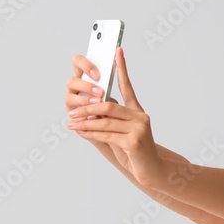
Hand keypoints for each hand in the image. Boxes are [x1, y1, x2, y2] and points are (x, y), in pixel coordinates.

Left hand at [66, 48, 165, 186]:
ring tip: (71, 123)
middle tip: (72, 111)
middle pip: (109, 106)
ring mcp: (139, 129)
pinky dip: (91, 133)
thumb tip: (89, 111)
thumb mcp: (122, 133)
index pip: (127, 86)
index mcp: (138, 112)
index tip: (117, 51)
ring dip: (85, 123)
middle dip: (87, 108)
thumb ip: (110, 121)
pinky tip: (81, 132)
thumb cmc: (135, 153)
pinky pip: (107, 135)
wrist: (151, 172)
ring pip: (105, 121)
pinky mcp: (134, 142)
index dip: (122, 68)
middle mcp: (140, 117)